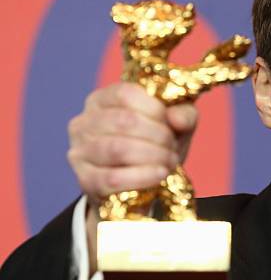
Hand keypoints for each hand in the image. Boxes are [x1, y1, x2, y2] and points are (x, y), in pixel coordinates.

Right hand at [66, 82, 197, 270]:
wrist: (138, 185)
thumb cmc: (157, 147)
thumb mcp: (175, 128)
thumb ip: (183, 116)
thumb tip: (180, 116)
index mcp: (105, 98)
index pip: (126, 94)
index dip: (155, 110)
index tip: (173, 125)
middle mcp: (85, 120)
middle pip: (123, 122)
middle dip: (157, 137)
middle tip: (173, 150)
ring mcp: (79, 151)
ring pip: (115, 148)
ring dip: (150, 156)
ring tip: (169, 163)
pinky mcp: (83, 179)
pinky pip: (109, 178)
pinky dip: (139, 177)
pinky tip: (159, 176)